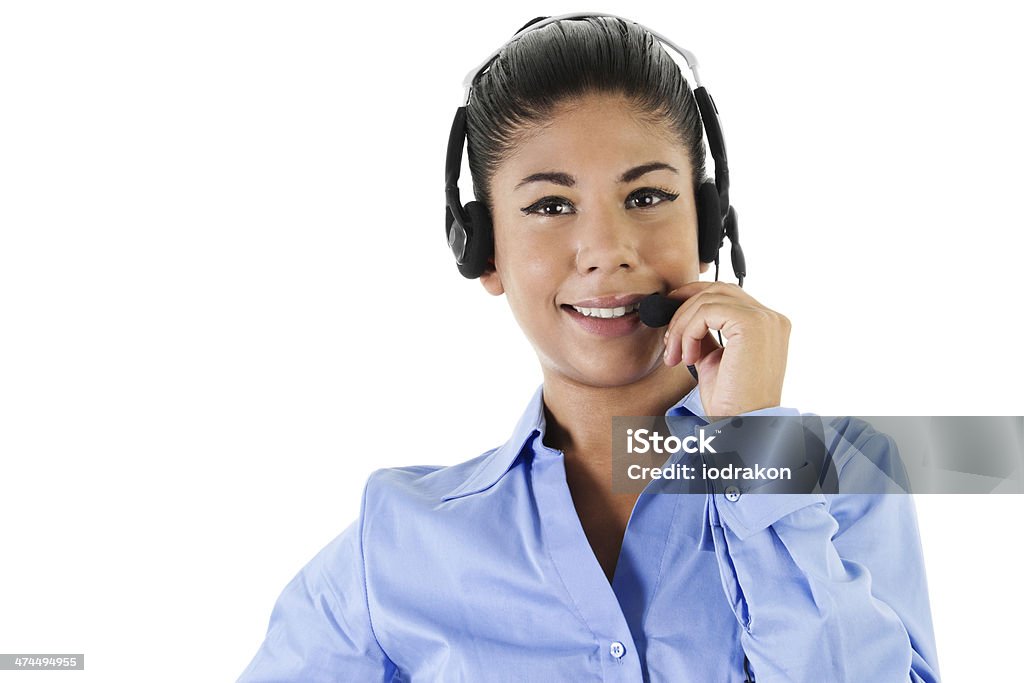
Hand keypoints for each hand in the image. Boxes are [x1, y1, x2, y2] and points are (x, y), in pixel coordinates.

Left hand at [661, 281, 790, 417]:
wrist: (742, 424)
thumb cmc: (731, 401)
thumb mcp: (715, 359)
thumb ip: (708, 335)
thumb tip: (685, 318)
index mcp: (768, 324)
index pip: (727, 294)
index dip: (694, 298)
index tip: (670, 317)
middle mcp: (771, 318)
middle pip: (716, 290)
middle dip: (683, 308)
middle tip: (668, 339)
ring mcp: (765, 318)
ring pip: (707, 300)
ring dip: (681, 327)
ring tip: (677, 356)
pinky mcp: (752, 324)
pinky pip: (706, 312)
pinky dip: (688, 332)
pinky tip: (688, 357)